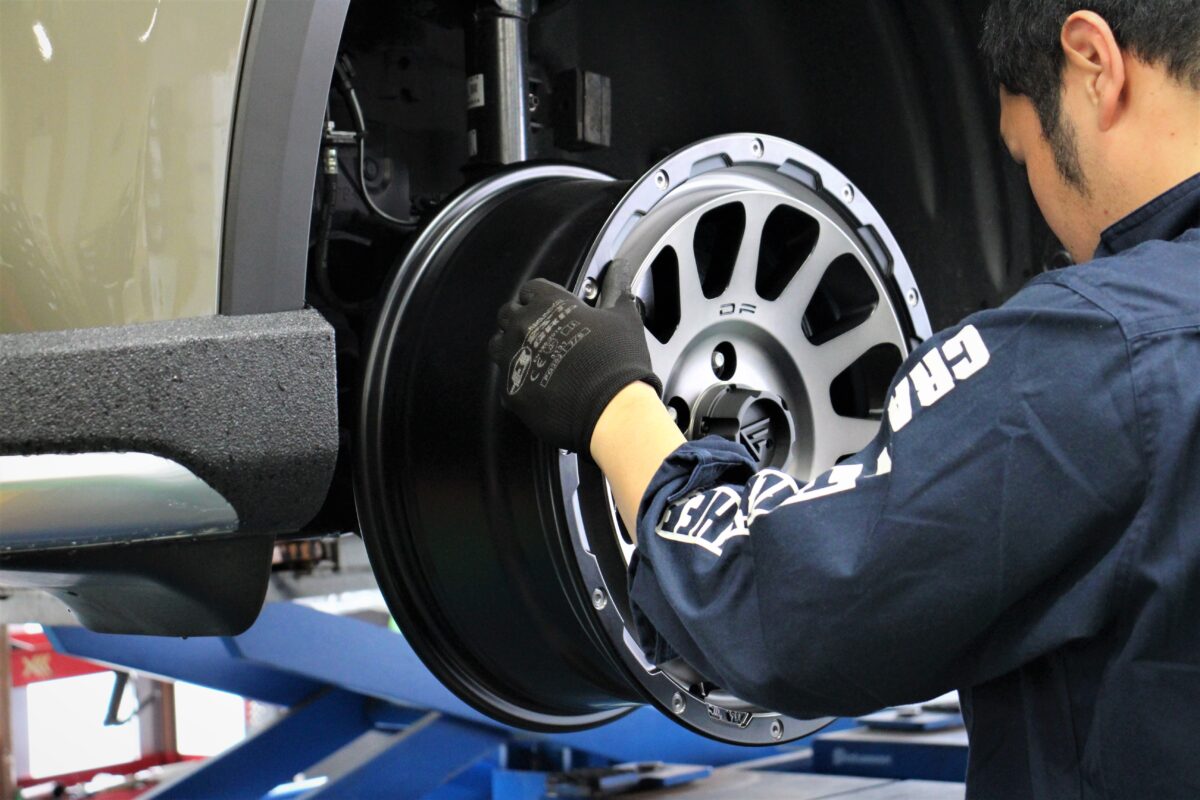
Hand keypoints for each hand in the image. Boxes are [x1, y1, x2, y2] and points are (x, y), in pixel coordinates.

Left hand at [488, 278, 661, 452]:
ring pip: (498, 345)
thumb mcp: (625, 321)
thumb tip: (622, 291)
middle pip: (507, 314)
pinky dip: (518, 381)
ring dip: (511, 348)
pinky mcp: (510, 390)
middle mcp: (524, 326)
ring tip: (534, 359)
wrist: (610, 408)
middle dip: (521, 321)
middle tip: (542, 334)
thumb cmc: (617, 362)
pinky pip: (505, 380)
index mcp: (549, 303)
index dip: (540, 299)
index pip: (531, 289)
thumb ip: (619, 299)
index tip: (550, 309)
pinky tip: (537, 386)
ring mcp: (513, 358)